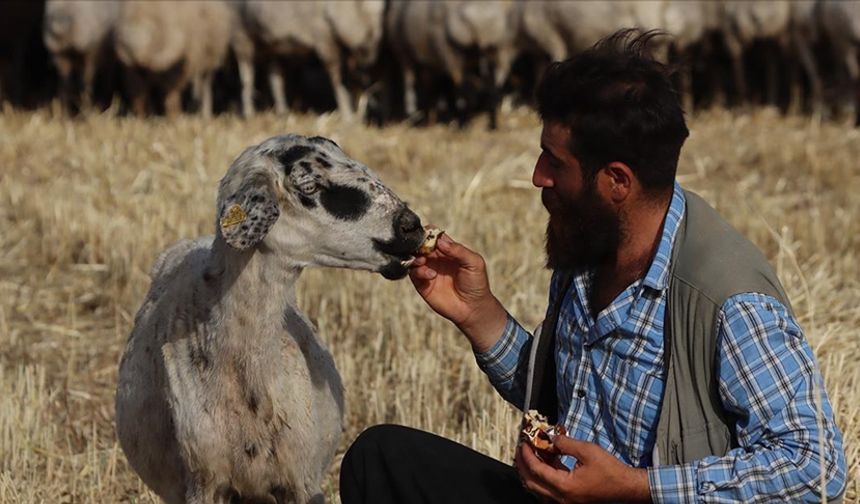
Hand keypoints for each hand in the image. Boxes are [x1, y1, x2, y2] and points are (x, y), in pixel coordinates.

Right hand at [409, 233, 506, 352]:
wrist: (473, 308)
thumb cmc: (477, 284)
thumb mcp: (474, 263)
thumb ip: (459, 250)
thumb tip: (440, 240)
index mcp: (448, 250)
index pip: (434, 236)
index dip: (429, 234)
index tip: (428, 236)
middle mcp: (436, 259)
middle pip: (420, 245)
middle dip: (418, 244)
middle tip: (423, 248)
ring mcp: (428, 270)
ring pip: (414, 258)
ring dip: (415, 257)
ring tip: (423, 261)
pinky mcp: (423, 284)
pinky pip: (413, 274)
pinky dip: (418, 271)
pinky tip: (430, 275)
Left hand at [515, 436, 650, 502]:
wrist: (626, 486)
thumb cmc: (610, 470)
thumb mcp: (587, 450)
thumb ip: (565, 443)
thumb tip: (550, 438)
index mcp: (565, 487)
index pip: (537, 471)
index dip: (527, 456)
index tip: (524, 443)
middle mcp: (562, 498)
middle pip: (532, 483)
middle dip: (523, 465)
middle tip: (521, 449)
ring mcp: (565, 501)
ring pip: (539, 488)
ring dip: (532, 471)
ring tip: (530, 454)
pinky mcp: (570, 499)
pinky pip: (549, 489)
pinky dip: (544, 476)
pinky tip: (546, 461)